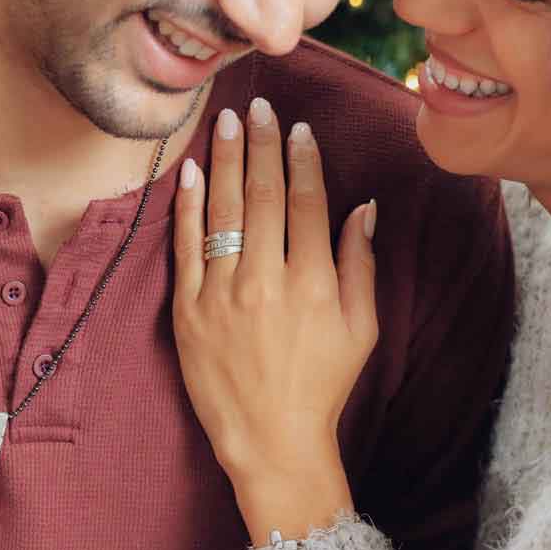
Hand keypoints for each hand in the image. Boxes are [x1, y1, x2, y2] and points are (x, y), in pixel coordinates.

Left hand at [173, 96, 378, 544]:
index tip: (297, 129)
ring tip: (226, 122)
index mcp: (314, 283)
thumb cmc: (323, 385)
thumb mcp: (361, 328)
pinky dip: (187, 206)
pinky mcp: (189, 312)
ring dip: (225, 161)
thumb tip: (364, 207)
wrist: (271, 442)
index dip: (301, 160)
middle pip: (262, 196)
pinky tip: (190, 171)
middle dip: (262, 145)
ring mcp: (222, 295)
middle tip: (260, 107)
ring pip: (223, 212)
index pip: (306, 203)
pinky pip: (186, 247)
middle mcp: (267, 282)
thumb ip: (360, 263)